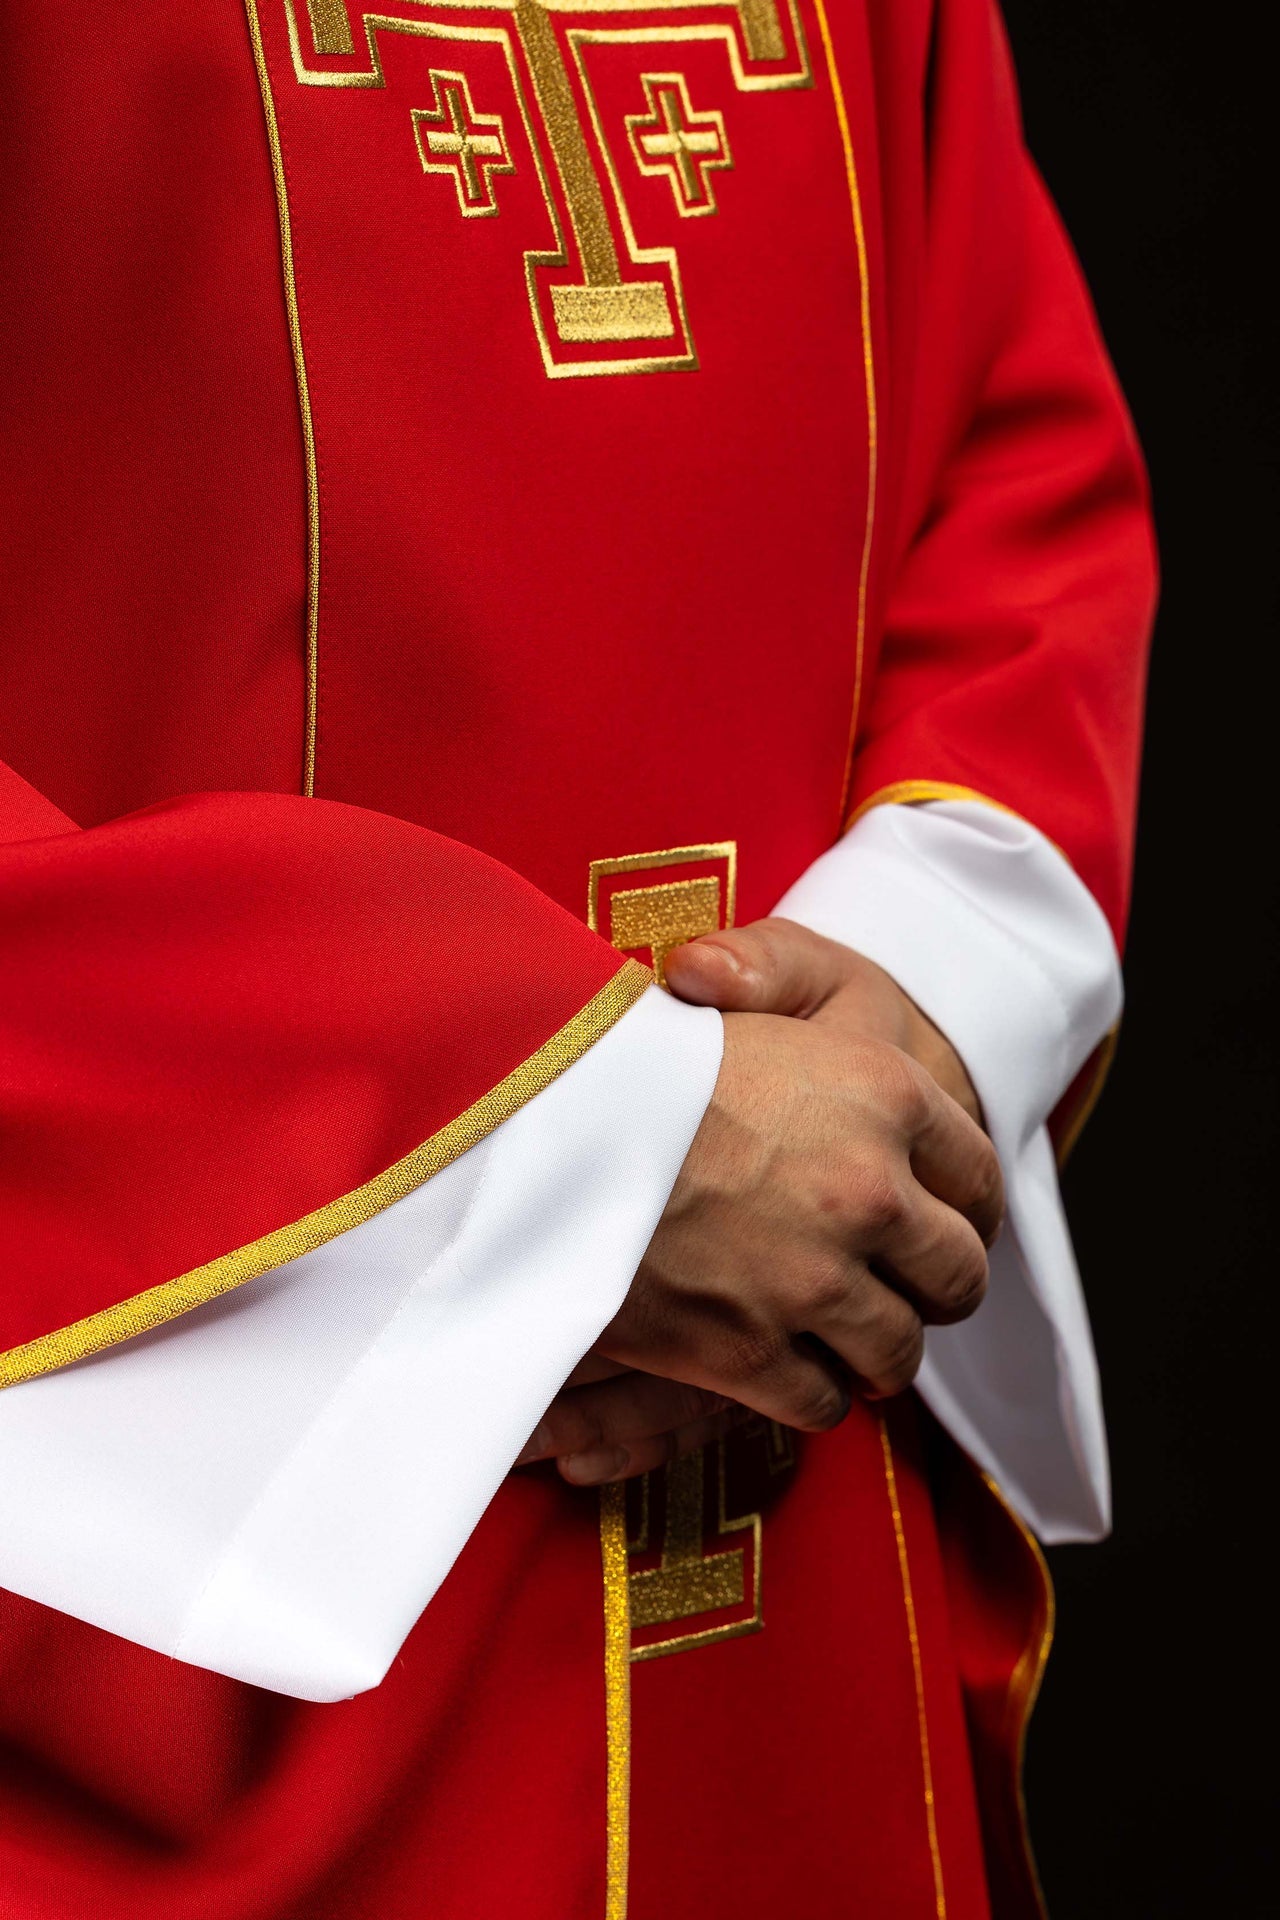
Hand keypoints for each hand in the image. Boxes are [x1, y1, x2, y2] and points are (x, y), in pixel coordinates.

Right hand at [519, 918, 1001, 1486]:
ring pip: (896, 1352)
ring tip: (848, 1341)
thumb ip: (784, 978)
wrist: (533, 1132)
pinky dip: (809, 1393)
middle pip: (956, 1275)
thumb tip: (776, 998)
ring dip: (876, 1352)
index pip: (974, 1170)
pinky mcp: (751, 1352)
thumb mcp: (732, 983)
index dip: (962, 1202)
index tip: (944, 1218)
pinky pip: (819, 1400)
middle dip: (934, 1288)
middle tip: (904, 1289)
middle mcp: (871, 1191)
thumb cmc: (627, 1048)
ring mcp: (815, 1281)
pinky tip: (785, 1369)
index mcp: (885, 1093)